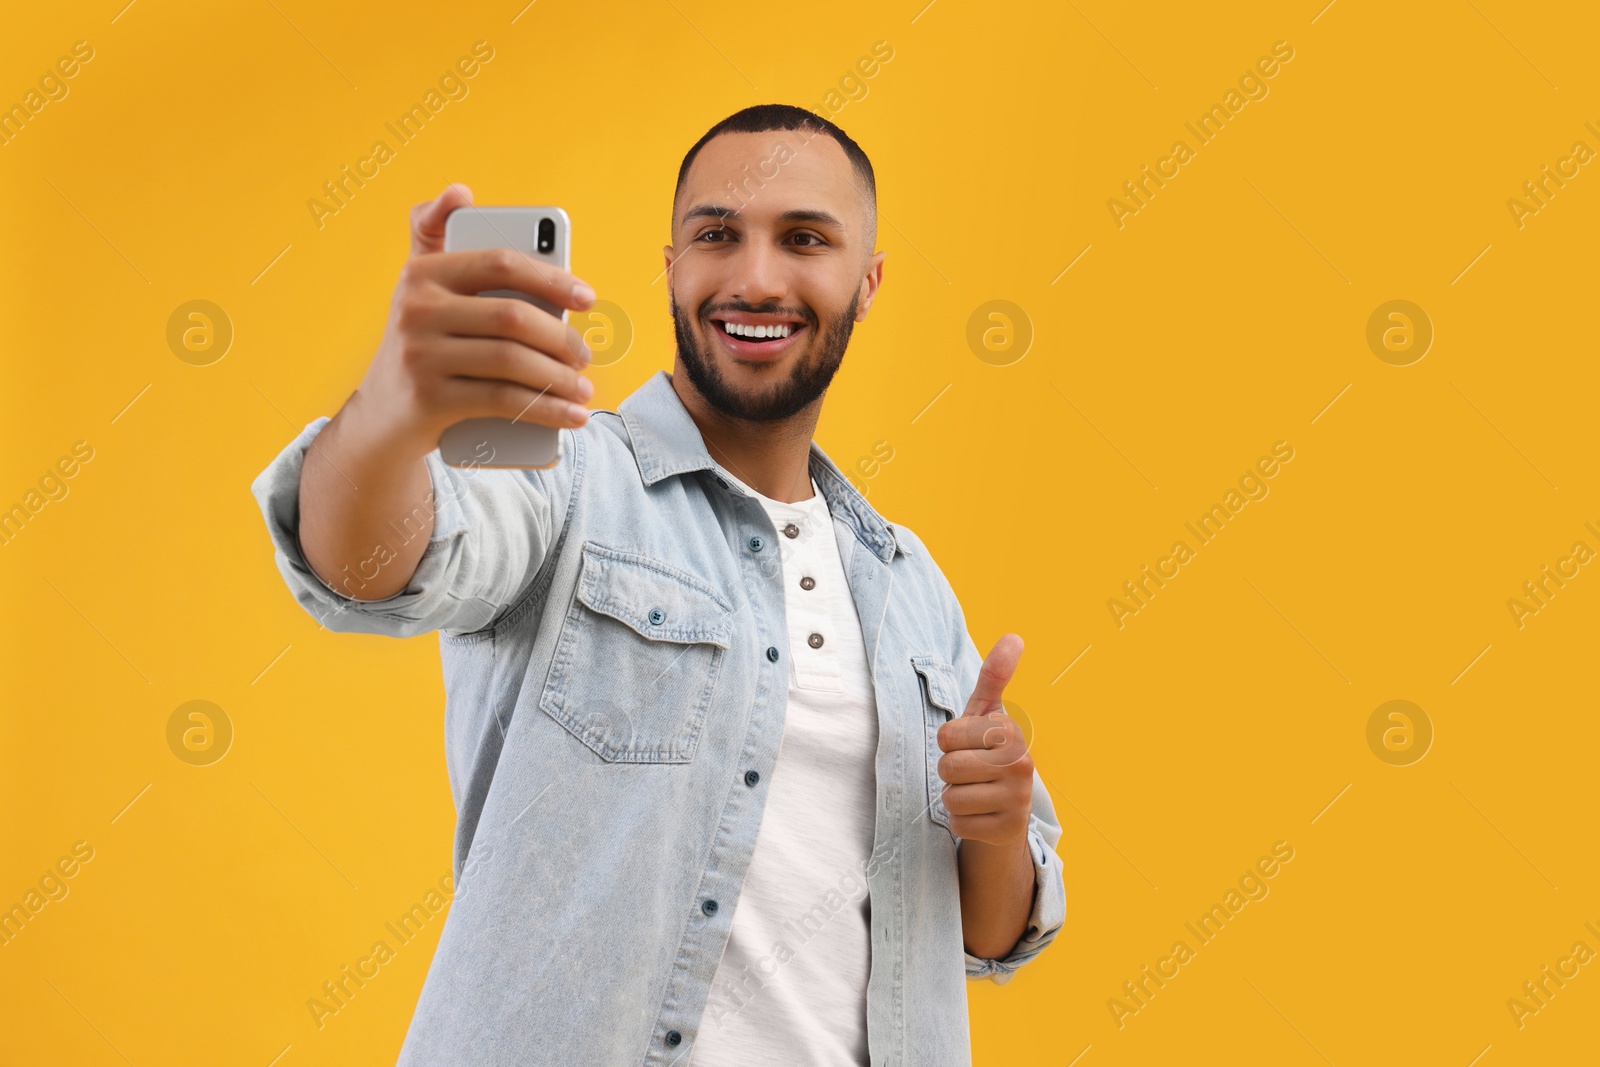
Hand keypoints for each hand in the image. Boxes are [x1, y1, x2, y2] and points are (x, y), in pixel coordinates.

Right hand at [346, 183, 600, 459]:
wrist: (382, 419)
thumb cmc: (423, 347)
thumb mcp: (422, 291)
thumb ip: (438, 239)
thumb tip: (460, 192)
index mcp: (423, 273)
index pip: (500, 263)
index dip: (551, 278)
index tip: (587, 298)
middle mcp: (415, 309)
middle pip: (512, 316)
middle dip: (561, 338)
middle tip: (584, 355)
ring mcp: (419, 355)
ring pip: (512, 360)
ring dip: (560, 378)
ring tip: (582, 387)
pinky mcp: (428, 400)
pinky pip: (503, 400)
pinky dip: (546, 409)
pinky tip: (571, 415)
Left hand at [936, 633, 1032, 847]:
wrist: (1007, 806)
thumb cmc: (988, 751)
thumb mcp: (986, 714)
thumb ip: (994, 676)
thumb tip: (1014, 636)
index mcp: (1011, 731)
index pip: (945, 736)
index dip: (948, 743)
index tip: (969, 745)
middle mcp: (1022, 763)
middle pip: (947, 767)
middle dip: (949, 771)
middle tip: (971, 771)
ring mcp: (1018, 800)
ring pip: (951, 798)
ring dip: (955, 797)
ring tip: (977, 791)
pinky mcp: (1008, 830)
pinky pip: (959, 825)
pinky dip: (962, 822)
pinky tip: (982, 814)